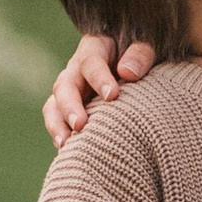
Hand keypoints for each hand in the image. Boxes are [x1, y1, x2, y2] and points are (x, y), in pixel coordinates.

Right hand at [45, 28, 155, 146]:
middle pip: (65, 86)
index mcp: (95, 49)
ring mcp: (70, 92)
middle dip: (70, 106)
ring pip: (53, 106)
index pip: (91, 62)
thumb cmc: (144, 57)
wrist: (137, 69)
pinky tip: (69, 153)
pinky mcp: (70, 111)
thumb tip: (127, 73)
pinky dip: (61, 136)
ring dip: (57, 125)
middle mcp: (76, 71)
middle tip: (80, 125)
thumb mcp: (148, 47)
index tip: (112, 95)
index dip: (99, 78)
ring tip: (66, 145)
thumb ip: (140, 56)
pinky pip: (58, 123)